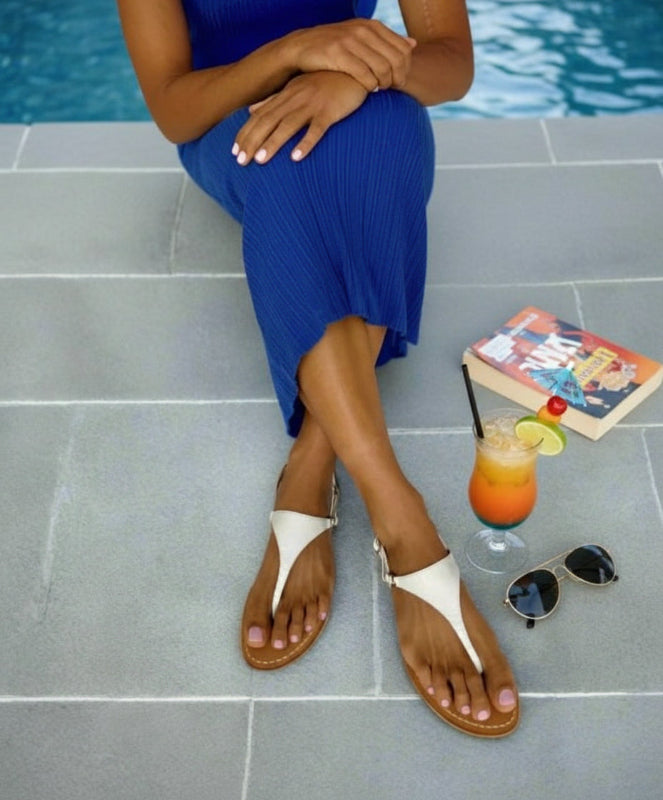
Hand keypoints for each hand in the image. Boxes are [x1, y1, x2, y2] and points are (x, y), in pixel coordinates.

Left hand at [232, 71, 368, 165]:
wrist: (353, 71)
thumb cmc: (324, 83)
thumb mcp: (295, 88)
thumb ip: (273, 100)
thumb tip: (251, 110)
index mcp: (285, 95)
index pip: (259, 116)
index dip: (246, 134)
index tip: (235, 152)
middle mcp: (295, 98)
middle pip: (268, 121)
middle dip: (253, 141)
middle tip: (241, 161)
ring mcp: (312, 104)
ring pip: (288, 125)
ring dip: (273, 142)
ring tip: (261, 160)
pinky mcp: (330, 111)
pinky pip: (317, 129)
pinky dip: (306, 142)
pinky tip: (296, 157)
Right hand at [289, 19, 415, 91]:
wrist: (302, 46)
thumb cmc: (336, 47)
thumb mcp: (362, 38)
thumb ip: (387, 41)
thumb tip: (413, 44)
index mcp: (372, 26)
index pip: (402, 49)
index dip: (405, 68)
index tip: (399, 80)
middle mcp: (363, 30)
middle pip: (395, 60)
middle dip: (397, 78)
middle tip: (392, 88)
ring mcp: (351, 41)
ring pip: (382, 68)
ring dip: (384, 83)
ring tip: (379, 89)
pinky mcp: (338, 54)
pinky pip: (364, 74)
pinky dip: (370, 85)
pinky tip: (368, 90)